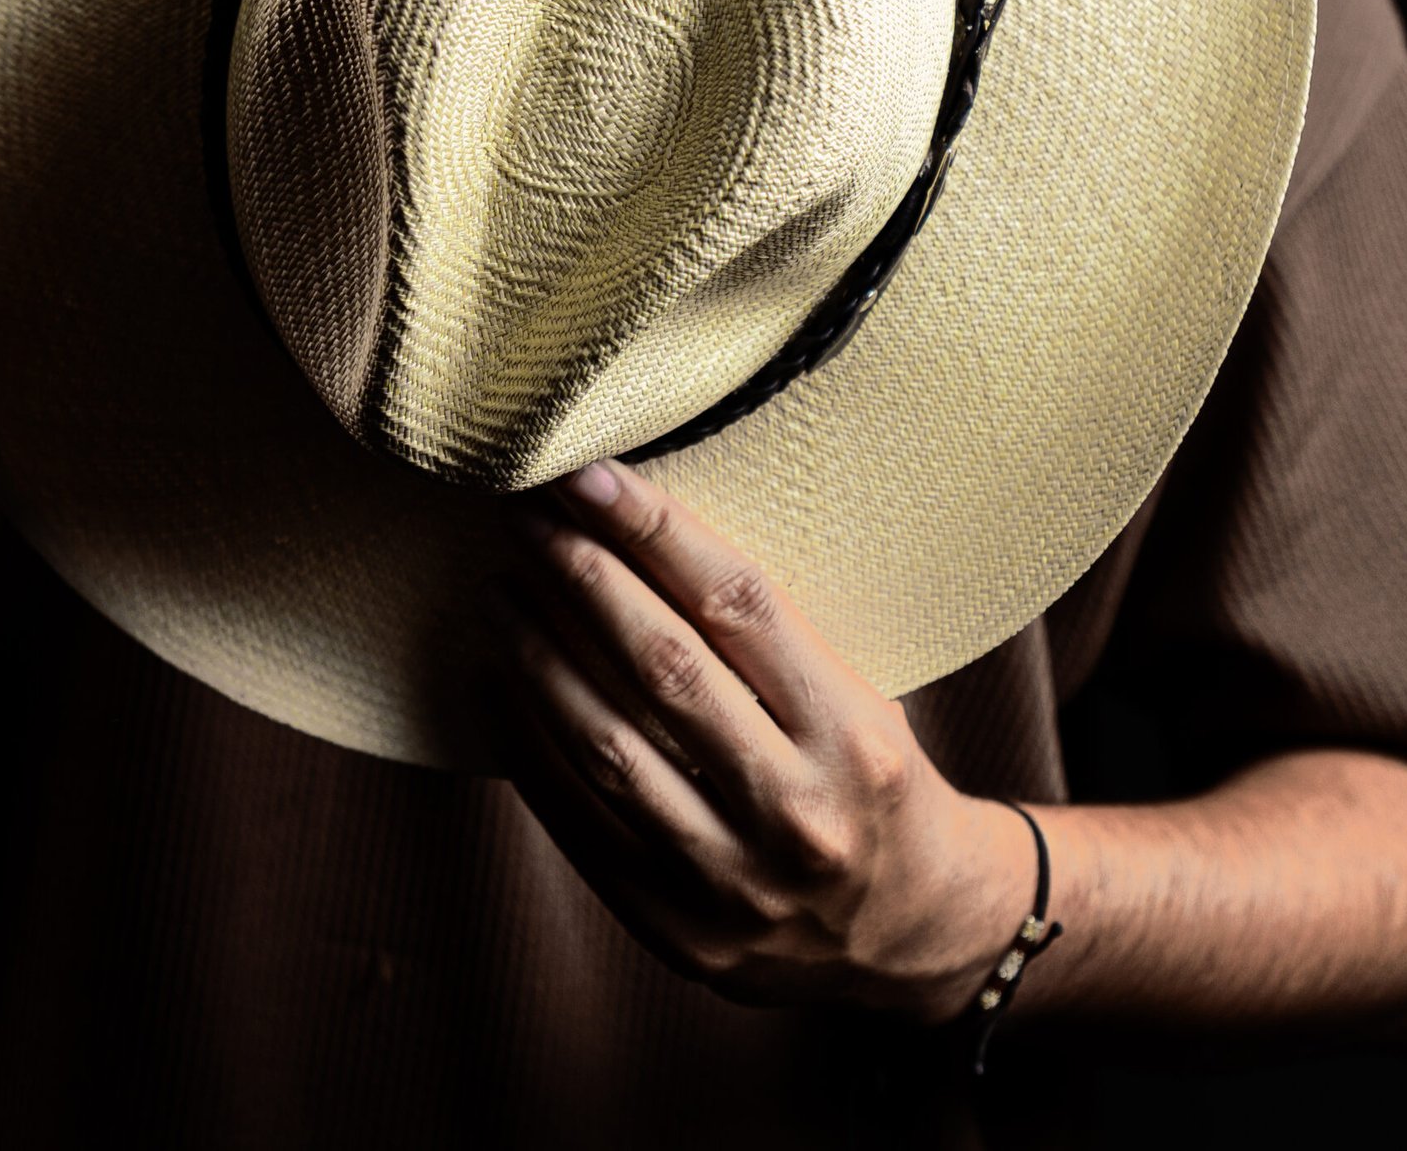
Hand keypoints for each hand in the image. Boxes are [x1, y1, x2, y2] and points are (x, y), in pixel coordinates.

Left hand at [483, 454, 1034, 1018]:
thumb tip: (638, 528)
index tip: (590, 473)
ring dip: (538, 655)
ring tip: (500, 590)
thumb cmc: (871, 781)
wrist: (913, 933)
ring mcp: (734, 881)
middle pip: (665, 668)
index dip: (656, 530)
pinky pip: (579, 823)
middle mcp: (797, 809)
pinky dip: (526, 744)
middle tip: (524, 511)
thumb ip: (765, 639)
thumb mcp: (859, 698)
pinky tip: (493, 681)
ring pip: (608, 748)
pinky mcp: (678, 931)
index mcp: (852, 733)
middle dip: (583, 575)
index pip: (740, 605)